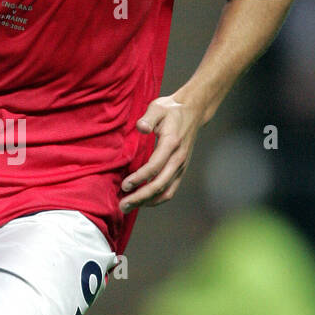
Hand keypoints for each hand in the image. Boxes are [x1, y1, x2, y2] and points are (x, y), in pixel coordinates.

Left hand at [119, 95, 203, 212]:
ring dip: (147, 202)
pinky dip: (157, 200)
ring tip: (128, 207)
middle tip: (122, 205)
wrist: (192, 112)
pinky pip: (170, 190)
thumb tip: (140, 128)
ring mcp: (181, 166)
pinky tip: (143, 202)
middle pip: (159, 184)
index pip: (155, 166)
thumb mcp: (158, 108)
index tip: (124, 185)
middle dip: (140, 197)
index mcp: (171, 144)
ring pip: (165, 191)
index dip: (139, 178)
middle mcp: (178, 159)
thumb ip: (148, 118)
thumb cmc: (171, 110)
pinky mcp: (180, 170)